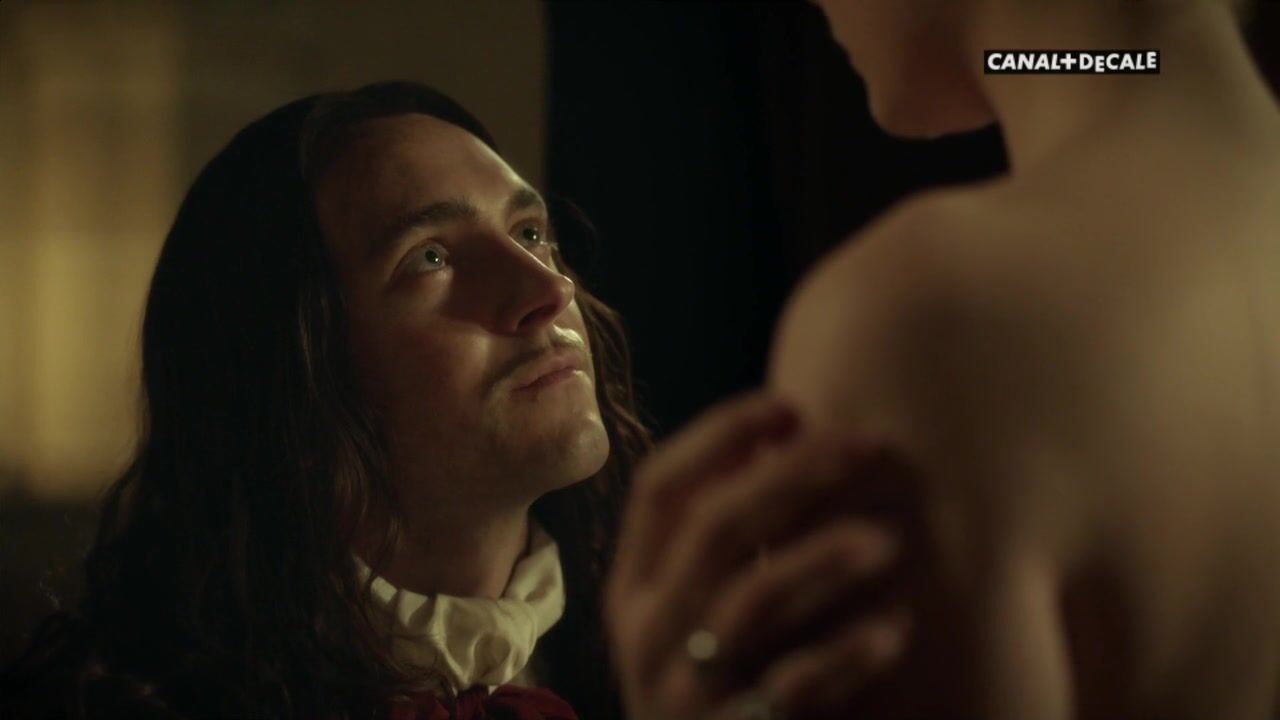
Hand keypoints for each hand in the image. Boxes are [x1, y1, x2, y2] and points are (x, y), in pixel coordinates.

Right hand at [606, 391, 910, 719]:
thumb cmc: (720, 686)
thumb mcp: (697, 614)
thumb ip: (723, 545)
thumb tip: (791, 435)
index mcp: (633, 588)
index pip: (658, 488)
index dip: (720, 436)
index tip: (789, 403)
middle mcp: (644, 633)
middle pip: (710, 527)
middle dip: (789, 475)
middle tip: (861, 442)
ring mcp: (681, 691)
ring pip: (749, 600)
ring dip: (822, 559)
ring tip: (888, 542)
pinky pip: (790, 687)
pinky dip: (845, 654)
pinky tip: (893, 630)